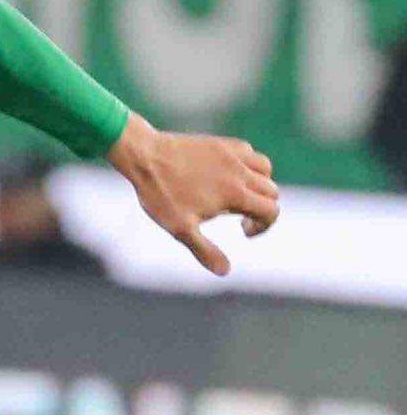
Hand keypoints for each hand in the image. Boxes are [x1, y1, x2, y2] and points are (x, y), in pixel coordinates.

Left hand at [107, 112, 279, 276]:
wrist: (144, 157)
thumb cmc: (160, 194)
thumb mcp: (181, 228)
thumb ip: (204, 250)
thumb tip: (224, 272)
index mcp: (235, 194)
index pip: (271, 211)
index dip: (263, 226)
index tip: (243, 232)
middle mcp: (240, 172)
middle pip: (271, 191)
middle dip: (262, 209)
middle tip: (240, 219)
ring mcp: (232, 154)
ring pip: (265, 168)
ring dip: (260, 184)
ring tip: (240, 196)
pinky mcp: (221, 143)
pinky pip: (249, 151)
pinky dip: (248, 164)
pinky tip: (230, 173)